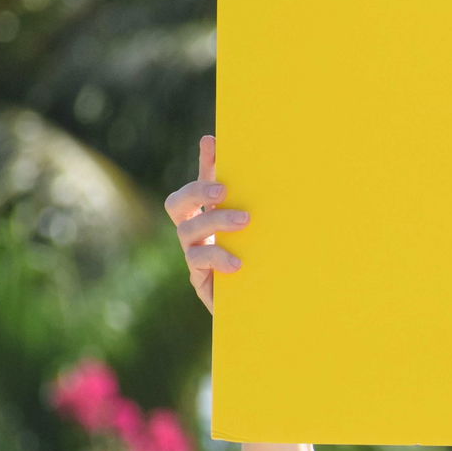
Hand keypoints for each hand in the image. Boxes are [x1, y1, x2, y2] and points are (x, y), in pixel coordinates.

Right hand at [163, 135, 247, 314]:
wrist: (262, 310)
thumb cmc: (261, 266)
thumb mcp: (265, 236)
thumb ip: (262, 207)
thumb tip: (273, 168)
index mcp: (210, 216)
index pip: (201, 183)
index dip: (204, 162)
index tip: (212, 141)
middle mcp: (196, 234)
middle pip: (177, 204)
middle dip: (198, 191)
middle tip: (225, 189)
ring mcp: (195, 257)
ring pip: (188, 232)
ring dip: (215, 222)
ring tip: (244, 221)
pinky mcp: (201, 281)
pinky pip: (200, 266)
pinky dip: (219, 259)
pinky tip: (239, 262)